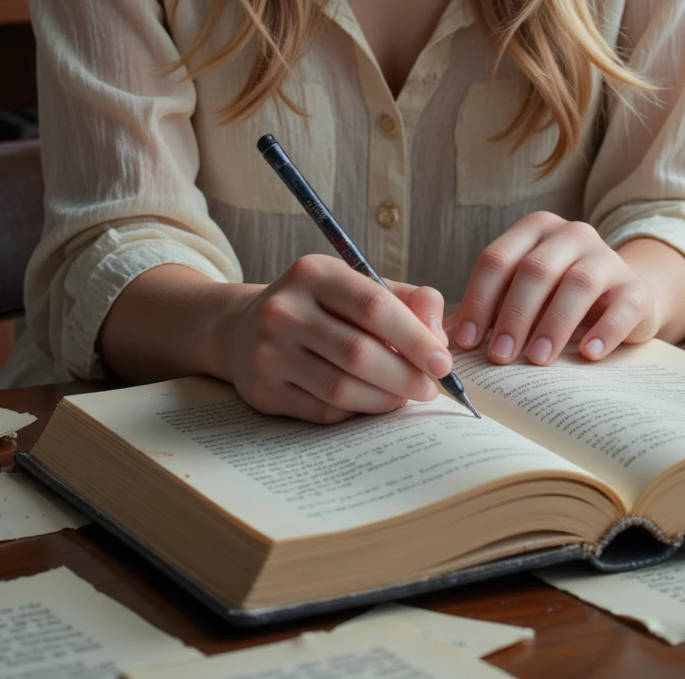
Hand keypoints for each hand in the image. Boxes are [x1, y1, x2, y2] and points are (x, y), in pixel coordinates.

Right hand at [219, 254, 452, 423]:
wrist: (242, 328)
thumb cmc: (318, 307)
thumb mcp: (355, 286)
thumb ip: (406, 301)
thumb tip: (440, 336)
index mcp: (314, 273)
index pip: (374, 306)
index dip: (415, 337)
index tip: (442, 361)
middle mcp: (285, 309)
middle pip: (359, 352)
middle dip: (405, 375)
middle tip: (430, 387)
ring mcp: (269, 352)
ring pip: (342, 387)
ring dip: (385, 398)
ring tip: (405, 396)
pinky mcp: (264, 390)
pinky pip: (324, 410)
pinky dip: (358, 410)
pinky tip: (372, 402)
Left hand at [452, 212, 663, 364]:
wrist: (623, 300)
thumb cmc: (557, 299)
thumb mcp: (521, 295)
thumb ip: (485, 309)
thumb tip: (441, 339)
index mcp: (534, 230)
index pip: (497, 259)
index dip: (478, 300)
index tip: (467, 341)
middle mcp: (571, 234)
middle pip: (535, 270)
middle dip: (513, 315)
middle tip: (500, 356)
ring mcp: (607, 258)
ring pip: (577, 284)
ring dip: (554, 324)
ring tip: (538, 359)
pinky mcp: (635, 289)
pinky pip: (621, 306)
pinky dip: (604, 330)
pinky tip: (588, 354)